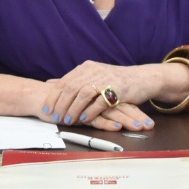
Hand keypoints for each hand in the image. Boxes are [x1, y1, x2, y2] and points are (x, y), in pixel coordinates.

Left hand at [39, 62, 156, 131]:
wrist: (142, 78)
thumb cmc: (115, 80)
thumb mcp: (92, 76)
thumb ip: (72, 80)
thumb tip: (50, 83)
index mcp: (86, 68)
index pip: (64, 81)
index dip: (53, 96)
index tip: (46, 108)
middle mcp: (94, 71)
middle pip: (72, 88)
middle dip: (61, 104)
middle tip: (55, 117)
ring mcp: (106, 79)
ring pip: (84, 94)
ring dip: (73, 109)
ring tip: (67, 120)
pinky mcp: (117, 89)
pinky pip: (100, 102)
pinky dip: (90, 111)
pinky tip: (84, 119)